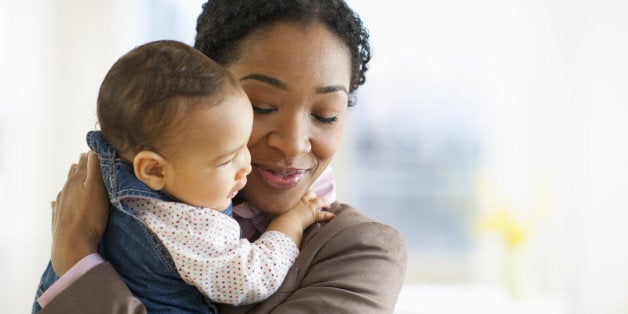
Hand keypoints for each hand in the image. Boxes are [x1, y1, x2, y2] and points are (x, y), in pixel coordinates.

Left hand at [50, 151, 108, 275]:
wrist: (72, 245)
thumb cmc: (89, 217)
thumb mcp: (97, 189)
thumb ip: (95, 168)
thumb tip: (92, 150)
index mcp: (75, 180)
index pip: (85, 161)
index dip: (92, 155)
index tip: (99, 150)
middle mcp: (66, 189)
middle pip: (74, 173)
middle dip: (82, 165)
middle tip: (89, 160)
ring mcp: (61, 204)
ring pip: (66, 187)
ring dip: (73, 180)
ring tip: (77, 176)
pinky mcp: (59, 218)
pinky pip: (58, 205)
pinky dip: (61, 200)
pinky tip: (56, 202)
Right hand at [267, 189, 333, 246]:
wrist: (285, 222)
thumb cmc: (277, 216)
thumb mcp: (273, 207)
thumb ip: (271, 203)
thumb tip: (262, 199)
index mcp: (293, 197)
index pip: (299, 190)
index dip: (302, 191)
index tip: (303, 192)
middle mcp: (302, 199)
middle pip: (310, 193)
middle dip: (313, 195)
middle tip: (314, 197)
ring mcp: (308, 207)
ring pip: (320, 201)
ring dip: (324, 202)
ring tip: (327, 204)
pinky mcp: (313, 216)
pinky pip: (323, 215)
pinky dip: (329, 216)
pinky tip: (334, 217)